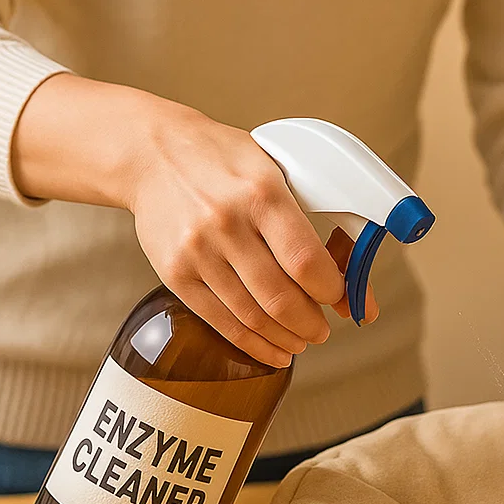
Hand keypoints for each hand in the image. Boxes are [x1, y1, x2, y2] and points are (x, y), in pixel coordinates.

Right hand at [13, 74, 377, 366]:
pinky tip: (273, 350)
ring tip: (302, 340)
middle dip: (311, 324)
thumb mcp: (276, 170)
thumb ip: (313, 220)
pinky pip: (220, 322)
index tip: (340, 296)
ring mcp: (196, 251)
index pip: (305, 261)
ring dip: (286, 338)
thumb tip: (352, 278)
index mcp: (261, 193)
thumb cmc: (224, 161)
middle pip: (280, 298)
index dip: (331, 290)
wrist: (151, 153)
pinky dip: (253, 344)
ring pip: (252, 316)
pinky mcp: (174, 273)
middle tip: (323, 329)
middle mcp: (226, 222)